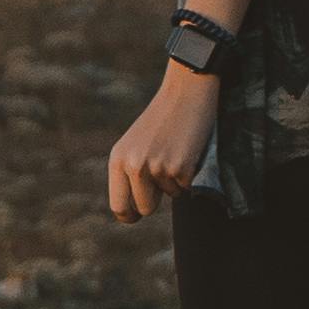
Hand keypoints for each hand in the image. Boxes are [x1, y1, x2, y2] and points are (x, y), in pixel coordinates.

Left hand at [108, 64, 219, 219]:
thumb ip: (131, 172)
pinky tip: (188, 150)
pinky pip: (186, 187)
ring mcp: (156, 167)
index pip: (118, 205)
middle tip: (164, 174)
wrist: (186, 92)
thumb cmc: (162, 119)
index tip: (137, 216)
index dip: (130, 215)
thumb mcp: (136, 144)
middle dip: (157, 199)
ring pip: (170, 197)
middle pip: (145, 208)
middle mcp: (133, 166)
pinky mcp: (180, 167)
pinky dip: (190, 175)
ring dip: (176, 181)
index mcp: (118, 160)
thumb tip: (136, 210)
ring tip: (176, 151)